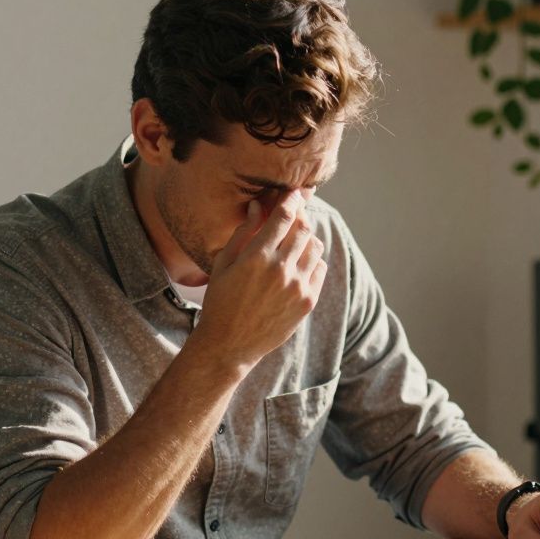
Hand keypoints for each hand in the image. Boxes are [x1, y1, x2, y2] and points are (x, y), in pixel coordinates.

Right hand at [188, 189, 326, 372]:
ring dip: (306, 239)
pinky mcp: (307, 301)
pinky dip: (312, 261)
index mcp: (256, 257)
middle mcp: (280, 269)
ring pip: (315, 246)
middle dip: (299, 217)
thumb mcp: (223, 264)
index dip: (291, 200)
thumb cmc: (220, 301)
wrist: (229, 345)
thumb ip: (242, 233)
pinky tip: (298, 264)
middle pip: (303, 228)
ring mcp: (297, 286)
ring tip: (293, 243)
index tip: (293, 193)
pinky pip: (319, 268)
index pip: (284, 216)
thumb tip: (258, 207)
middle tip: (293, 216)